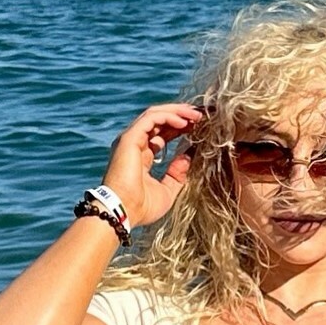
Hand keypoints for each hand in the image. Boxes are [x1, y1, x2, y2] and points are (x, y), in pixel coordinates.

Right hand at [101, 103, 203, 226]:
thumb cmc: (141, 208)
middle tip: (201, 116)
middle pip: (159, 121)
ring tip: (196, 115)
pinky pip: (151, 118)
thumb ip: (177, 174)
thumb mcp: (167, 191)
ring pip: (155, 115)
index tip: (198, 127)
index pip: (161, 134)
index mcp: (141, 156)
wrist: (124, 212)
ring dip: (177, 112)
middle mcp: (134, 144)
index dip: (179, 128)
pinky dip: (169, 116)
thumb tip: (188, 157)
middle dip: (181, 116)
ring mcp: (130, 139)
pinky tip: (184, 122)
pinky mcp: (129, 138)